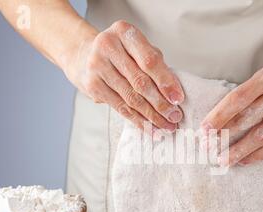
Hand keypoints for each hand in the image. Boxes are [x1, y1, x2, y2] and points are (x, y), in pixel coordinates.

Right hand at [64, 20, 183, 132]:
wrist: (83, 55)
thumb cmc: (120, 53)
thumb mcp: (138, 49)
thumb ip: (156, 65)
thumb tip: (174, 95)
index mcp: (124, 32)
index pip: (150, 61)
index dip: (166, 82)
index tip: (178, 99)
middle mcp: (108, 46)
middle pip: (140, 81)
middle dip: (161, 103)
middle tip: (174, 117)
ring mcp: (97, 66)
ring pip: (130, 97)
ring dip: (151, 115)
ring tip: (165, 126)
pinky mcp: (92, 85)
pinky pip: (120, 107)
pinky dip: (137, 120)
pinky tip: (149, 127)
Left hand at [201, 63, 262, 165]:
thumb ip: (248, 95)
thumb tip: (218, 120)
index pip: (238, 97)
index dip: (219, 115)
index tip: (204, 129)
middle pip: (248, 117)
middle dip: (225, 134)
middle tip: (208, 147)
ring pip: (262, 135)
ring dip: (239, 150)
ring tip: (223, 159)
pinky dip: (258, 155)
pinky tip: (244, 160)